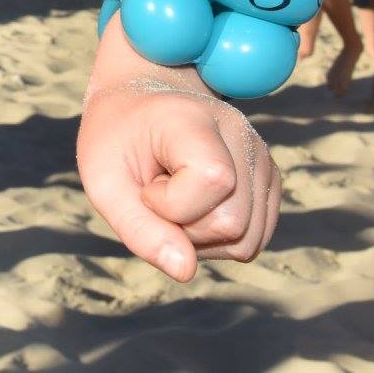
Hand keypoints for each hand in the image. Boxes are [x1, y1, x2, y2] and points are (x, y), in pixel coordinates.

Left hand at [77, 77, 279, 280]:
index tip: (143, 182)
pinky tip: (194, 205)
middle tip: (157, 189)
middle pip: (232, 224)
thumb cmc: (116, 140)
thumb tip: (185, 271)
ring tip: (175, 196)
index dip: (168, 204)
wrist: (140, 103)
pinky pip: (251, 241)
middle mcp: (241, 134)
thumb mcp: (104, 181)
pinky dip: (216, 238)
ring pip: (247, 241)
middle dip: (183, 226)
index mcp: (196, 120)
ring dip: (200, 237)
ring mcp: (262, 158)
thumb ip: (138, 228)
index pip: (214, 182)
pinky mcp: (269, 181)